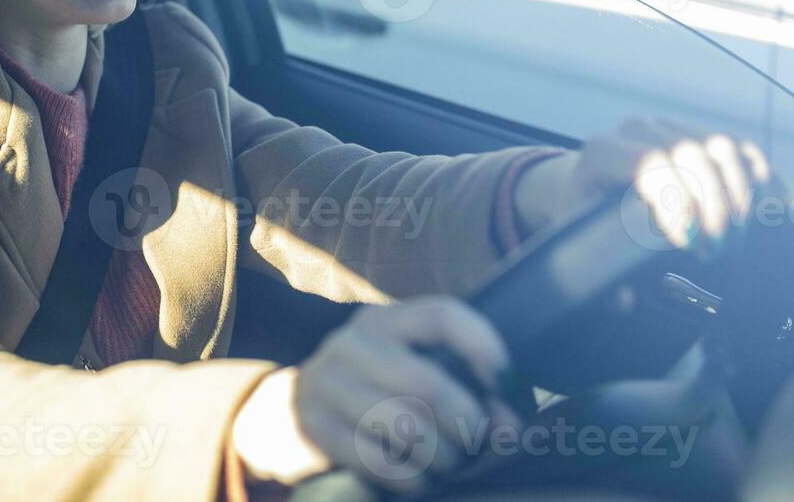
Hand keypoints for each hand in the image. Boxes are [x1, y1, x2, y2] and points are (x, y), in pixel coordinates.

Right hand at [228, 297, 519, 494]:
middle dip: (465, 424)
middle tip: (476, 444)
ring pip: (406, 426)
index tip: (506, 385)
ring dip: (440, 456)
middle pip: (427, 382)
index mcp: (384, 320)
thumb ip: (461, 390)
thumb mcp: (407, 374)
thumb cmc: (370, 395)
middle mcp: (352, 343)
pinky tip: (416, 478)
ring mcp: (326, 383)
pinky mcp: (313, 426)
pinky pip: (378, 460)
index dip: (483, 347)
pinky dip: (410, 478)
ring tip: (446, 463)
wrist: (285, 416)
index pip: (442, 316)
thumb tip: (508, 428)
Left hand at [512, 117, 772, 250]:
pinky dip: (752, 177)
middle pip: (691, 155)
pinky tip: (751, 211)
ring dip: (736, 195)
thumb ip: (600, 268)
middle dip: (713, 207)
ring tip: (732, 237)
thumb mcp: (581, 237)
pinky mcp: (696, 131)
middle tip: (716, 250)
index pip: (650, 164)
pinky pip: (736, 147)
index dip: (678, 201)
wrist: (588, 183)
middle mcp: (635, 129)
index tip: (689, 244)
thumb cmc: (585, 215)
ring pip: (719, 147)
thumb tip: (624, 301)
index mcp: (603, 152)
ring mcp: (669, 126)